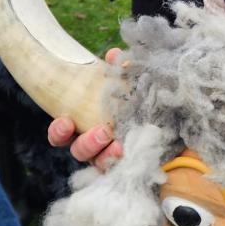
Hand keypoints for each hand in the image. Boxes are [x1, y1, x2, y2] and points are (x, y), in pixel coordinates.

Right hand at [47, 48, 123, 169]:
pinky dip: (126, 162)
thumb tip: (115, 55)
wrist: (165, 113)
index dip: (59, 131)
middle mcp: (94, 143)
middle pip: (80, 151)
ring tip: (120, 146)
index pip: (61, 134)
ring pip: (101, 163)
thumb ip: (119, 69)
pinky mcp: (131, 163)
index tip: (66, 122)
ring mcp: (111, 155)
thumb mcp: (126, 80)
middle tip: (102, 132)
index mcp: (84, 124)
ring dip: (107, 155)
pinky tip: (135, 154)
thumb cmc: (135, 94)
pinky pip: (123, 170)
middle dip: (88, 144)